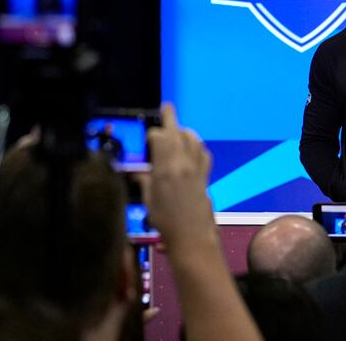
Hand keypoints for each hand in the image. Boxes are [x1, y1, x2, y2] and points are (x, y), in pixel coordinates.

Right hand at [142, 103, 216, 249]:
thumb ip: (145, 181)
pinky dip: (198, 146)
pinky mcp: (206, 177)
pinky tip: (193, 149)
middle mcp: (185, 164)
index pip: (161, 138)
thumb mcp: (149, 200)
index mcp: (167, 167)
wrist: (192, 237)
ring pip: (194, 140)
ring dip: (185, 131)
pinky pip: (204, 154)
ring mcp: (198, 169)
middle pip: (178, 133)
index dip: (153, 134)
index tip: (148, 137)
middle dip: (171, 119)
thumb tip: (139, 174)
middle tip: (167, 107)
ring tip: (178, 129)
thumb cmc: (167, 222)